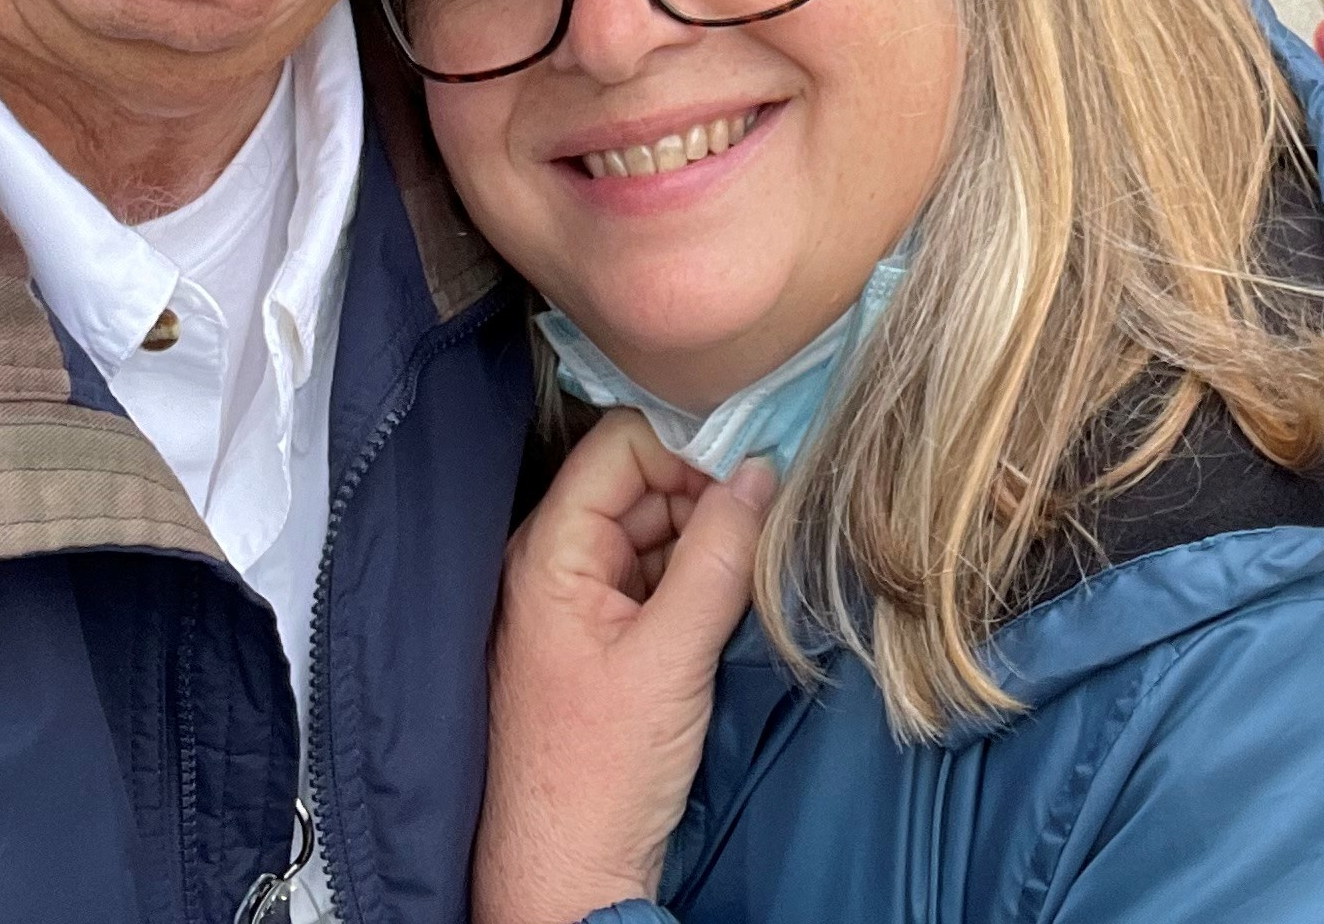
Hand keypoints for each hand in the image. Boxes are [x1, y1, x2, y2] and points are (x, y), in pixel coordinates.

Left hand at [472, 415, 775, 923]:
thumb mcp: (672, 658)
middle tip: (773, 525)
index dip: (690, 448)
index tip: (755, 473)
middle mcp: (557, 566)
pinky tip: (736, 604)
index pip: (621, 445)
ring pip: (658, 534)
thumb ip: (718, 558)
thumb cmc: (597, 778)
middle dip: (711, 496)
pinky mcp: (605, 645)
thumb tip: (760, 472)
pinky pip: (658, 581)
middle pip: (644, 485)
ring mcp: (580, 606)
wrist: (567, 878)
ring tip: (759, 571)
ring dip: (712, 542)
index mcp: (550, 553)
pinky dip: (700, 582)